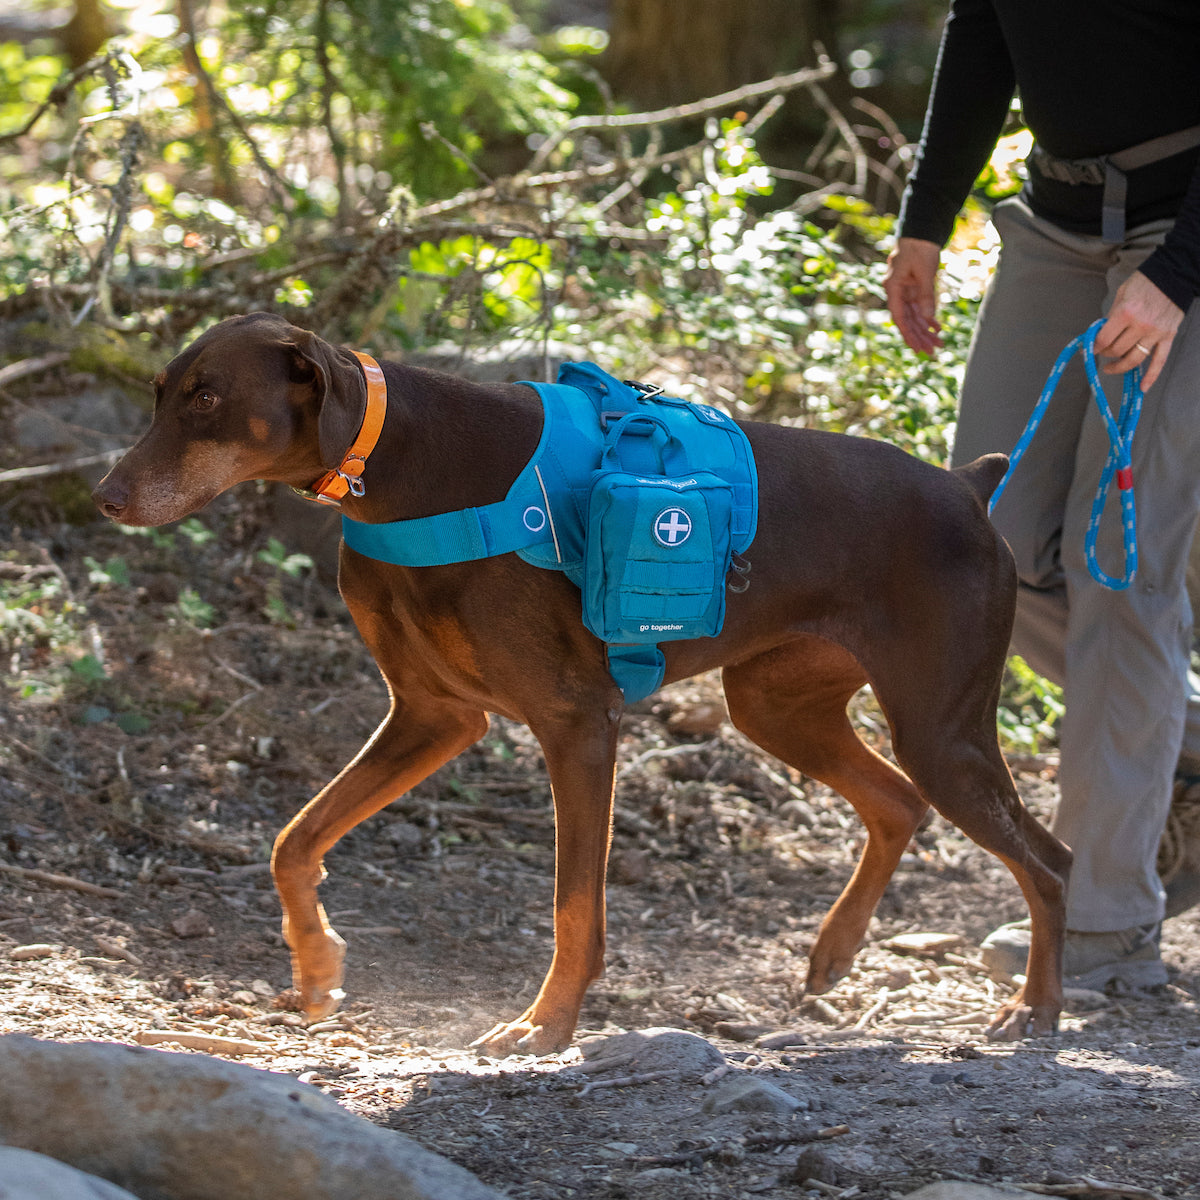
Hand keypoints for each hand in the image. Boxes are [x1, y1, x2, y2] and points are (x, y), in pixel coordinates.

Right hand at [884, 237, 943, 354]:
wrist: (922, 232)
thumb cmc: (919, 248)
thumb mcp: (924, 272)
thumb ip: (925, 295)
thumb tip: (928, 318)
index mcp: (893, 288)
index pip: (899, 317)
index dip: (908, 334)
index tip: (916, 348)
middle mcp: (898, 292)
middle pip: (908, 320)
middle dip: (920, 337)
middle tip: (931, 353)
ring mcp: (906, 291)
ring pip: (916, 316)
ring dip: (926, 330)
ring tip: (938, 344)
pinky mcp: (916, 288)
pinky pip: (922, 307)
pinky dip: (929, 318)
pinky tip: (937, 329)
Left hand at [1093, 270, 1182, 389]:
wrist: (1174, 274)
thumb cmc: (1145, 281)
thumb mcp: (1122, 294)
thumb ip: (1110, 316)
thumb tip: (1099, 334)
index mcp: (1126, 313)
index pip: (1104, 340)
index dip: (1093, 347)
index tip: (1089, 348)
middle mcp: (1141, 325)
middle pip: (1117, 350)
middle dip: (1105, 353)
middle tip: (1101, 351)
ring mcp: (1156, 333)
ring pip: (1134, 359)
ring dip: (1119, 367)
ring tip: (1109, 368)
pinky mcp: (1168, 336)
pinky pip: (1159, 360)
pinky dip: (1151, 376)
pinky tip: (1143, 388)